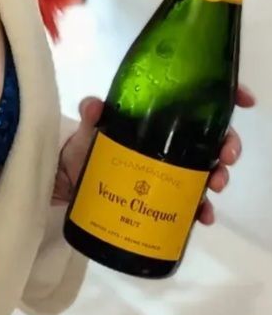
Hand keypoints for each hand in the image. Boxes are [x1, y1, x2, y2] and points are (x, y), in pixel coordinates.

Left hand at [54, 86, 254, 224]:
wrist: (68, 180)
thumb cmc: (84, 146)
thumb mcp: (89, 127)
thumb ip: (92, 114)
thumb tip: (95, 106)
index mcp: (160, 117)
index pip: (201, 101)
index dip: (228, 97)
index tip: (245, 101)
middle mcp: (171, 142)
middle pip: (213, 138)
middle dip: (228, 146)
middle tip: (226, 157)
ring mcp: (171, 169)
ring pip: (208, 170)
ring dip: (219, 177)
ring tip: (215, 186)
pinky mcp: (164, 196)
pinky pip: (191, 203)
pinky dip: (201, 210)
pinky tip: (203, 216)